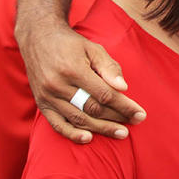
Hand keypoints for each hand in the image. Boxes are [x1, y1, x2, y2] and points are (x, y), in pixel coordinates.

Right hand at [17, 25, 145, 143]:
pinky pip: (56, 124)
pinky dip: (72, 133)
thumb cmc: (72, 44)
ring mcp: (47, 96)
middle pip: (92, 108)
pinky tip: (88, 138)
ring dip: (101, 128)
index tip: (140, 114)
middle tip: (135, 123)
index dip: (124, 106)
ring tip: (120, 133)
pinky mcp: (41, 103)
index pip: (104, 94)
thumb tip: (123, 88)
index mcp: (74, 70)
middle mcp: (58, 85)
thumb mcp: (93, 49)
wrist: (39, 39)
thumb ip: (109, 68)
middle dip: (116, 118)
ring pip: (78, 118)